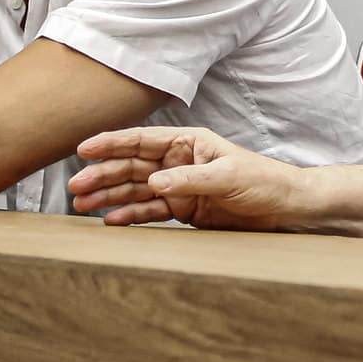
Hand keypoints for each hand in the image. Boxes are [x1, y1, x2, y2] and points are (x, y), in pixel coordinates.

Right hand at [70, 126, 299, 228]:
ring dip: (110, 196)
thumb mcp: (228, 176)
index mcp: (188, 143)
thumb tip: (156, 183)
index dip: (112, 143)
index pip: (142, 140)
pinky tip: (112, 221)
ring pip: (136, 190)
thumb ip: (191, 179)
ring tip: (83, 206)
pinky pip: (150, 211)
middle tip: (77, 187)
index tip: (84, 149)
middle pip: (132, 166)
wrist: (285, 207)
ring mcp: (178, 186)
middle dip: (103, 175)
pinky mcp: (183, 210)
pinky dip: (130, 215)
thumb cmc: (264, 180)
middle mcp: (178, 162)